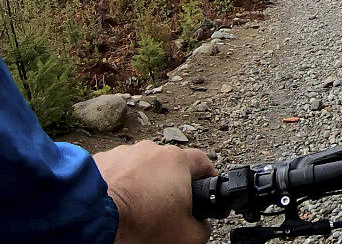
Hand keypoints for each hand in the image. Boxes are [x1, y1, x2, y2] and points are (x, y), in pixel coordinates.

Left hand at [94, 141, 215, 243]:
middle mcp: (151, 150)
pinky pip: (115, 172)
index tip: (204, 188)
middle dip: (169, 185)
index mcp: (177, 161)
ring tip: (134, 208)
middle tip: (164, 208)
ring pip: (140, 168)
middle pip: (169, 165)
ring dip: (141, 183)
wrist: (90, 220)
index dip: (206, 176)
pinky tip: (115, 205)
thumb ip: (202, 228)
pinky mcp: (99, 161)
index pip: (202, 161)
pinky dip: (117, 185)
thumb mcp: (185, 236)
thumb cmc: (139, 223)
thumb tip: (201, 225)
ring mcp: (123, 153)